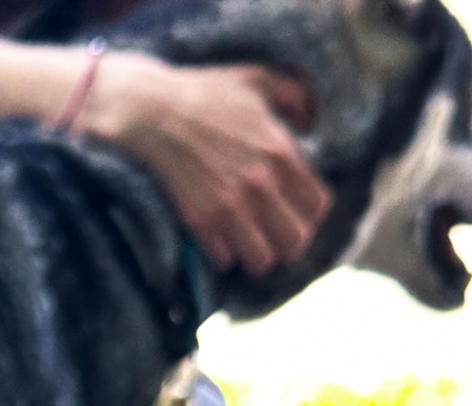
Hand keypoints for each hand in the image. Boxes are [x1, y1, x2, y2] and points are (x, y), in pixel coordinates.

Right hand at [82, 53, 331, 277]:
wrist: (154, 112)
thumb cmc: (205, 92)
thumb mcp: (258, 79)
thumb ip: (294, 95)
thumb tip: (310, 121)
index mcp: (282, 152)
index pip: (317, 206)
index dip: (310, 216)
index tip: (296, 215)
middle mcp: (261, 184)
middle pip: (295, 241)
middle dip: (288, 244)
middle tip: (275, 239)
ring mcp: (230, 205)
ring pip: (262, 259)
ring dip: (256, 255)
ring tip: (247, 245)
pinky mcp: (201, 220)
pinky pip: (225, 258)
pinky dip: (223, 253)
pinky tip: (218, 238)